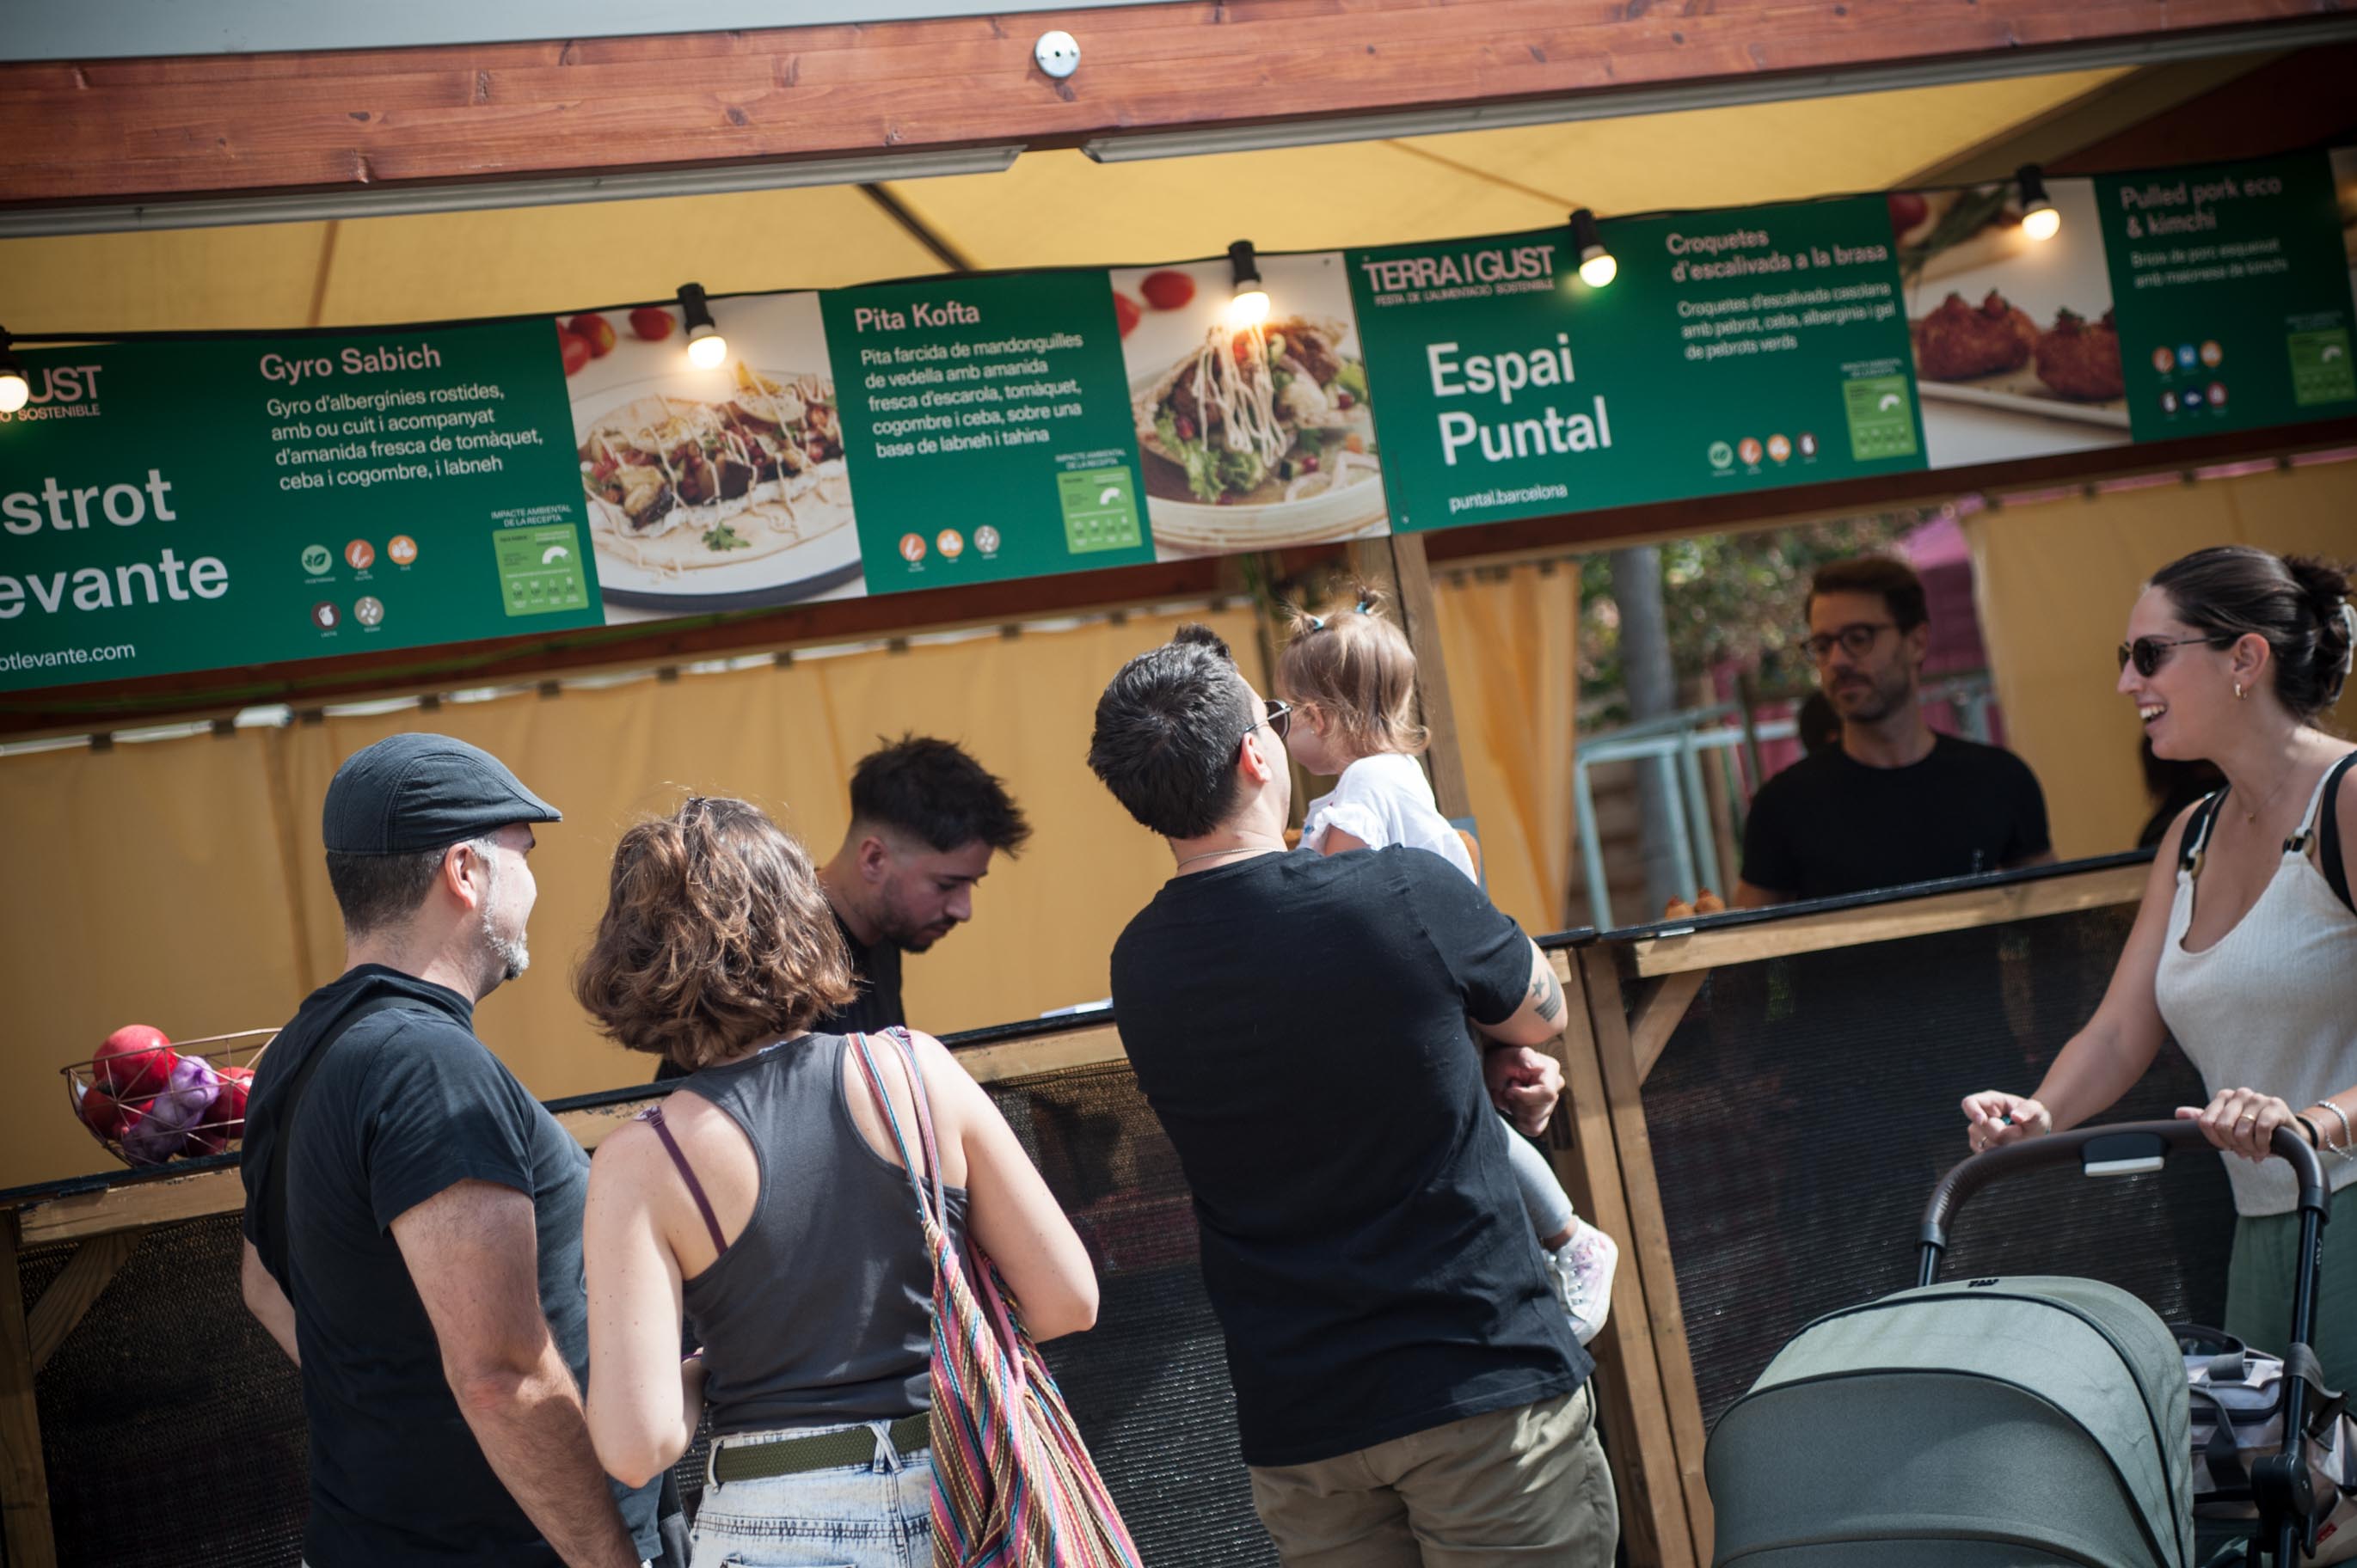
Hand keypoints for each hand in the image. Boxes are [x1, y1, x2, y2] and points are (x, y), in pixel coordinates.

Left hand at [1486, 1046, 1563, 1137]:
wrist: (1495, 1070)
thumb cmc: (1502, 1060)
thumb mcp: (1509, 1055)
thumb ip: (1524, 1057)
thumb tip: (1538, 1067)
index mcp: (1551, 1070)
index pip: (1547, 1094)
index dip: (1524, 1097)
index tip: (1509, 1089)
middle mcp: (1556, 1086)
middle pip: (1538, 1111)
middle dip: (1516, 1104)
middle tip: (1507, 1090)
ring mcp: (1551, 1102)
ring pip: (1534, 1122)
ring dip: (1515, 1111)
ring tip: (1510, 1096)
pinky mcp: (1543, 1115)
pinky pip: (1533, 1129)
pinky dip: (1518, 1121)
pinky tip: (1513, 1106)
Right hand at [1962, 1091, 2050, 1152]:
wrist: (2035, 1131)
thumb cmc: (2034, 1116)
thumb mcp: (2036, 1109)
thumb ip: (2028, 1110)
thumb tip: (2016, 1117)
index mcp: (1990, 1101)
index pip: (1969, 1103)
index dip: (1972, 1112)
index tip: (1983, 1121)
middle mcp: (1980, 1115)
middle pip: (1981, 1128)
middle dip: (2002, 1133)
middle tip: (2020, 1131)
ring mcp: (1978, 1132)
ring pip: (1982, 1143)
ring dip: (2002, 1145)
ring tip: (2016, 1139)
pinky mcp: (1980, 1146)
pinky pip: (1984, 1154)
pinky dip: (1999, 1154)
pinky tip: (2010, 1147)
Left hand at [2178, 1087, 2295, 1162]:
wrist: (2289, 1133)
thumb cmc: (2254, 1130)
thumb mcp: (2228, 1126)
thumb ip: (2204, 1119)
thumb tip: (2179, 1113)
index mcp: (2225, 1096)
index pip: (2206, 1122)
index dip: (2216, 1140)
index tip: (2227, 1146)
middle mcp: (2240, 1093)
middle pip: (2223, 1127)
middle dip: (2234, 1145)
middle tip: (2245, 1150)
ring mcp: (2258, 1098)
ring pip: (2242, 1130)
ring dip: (2249, 1148)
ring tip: (2256, 1151)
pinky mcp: (2276, 1105)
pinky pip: (2261, 1128)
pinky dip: (2262, 1144)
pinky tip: (2265, 1148)